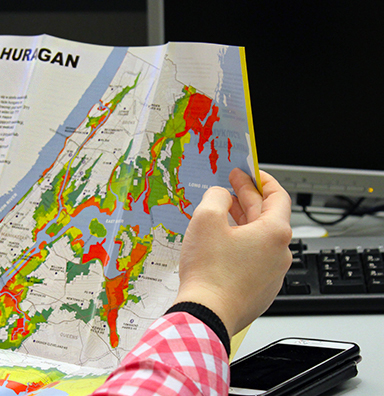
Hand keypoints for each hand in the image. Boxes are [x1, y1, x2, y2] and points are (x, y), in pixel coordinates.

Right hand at [174, 169, 291, 335]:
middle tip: (229, 187)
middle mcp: (280, 253)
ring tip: (220, 216)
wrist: (207, 314)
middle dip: (247, 199)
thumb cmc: (209, 272)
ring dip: (242, 224)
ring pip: (259, 240)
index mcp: (275, 232)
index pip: (278, 195)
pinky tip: (220, 246)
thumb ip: (217, 197)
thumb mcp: (206, 219)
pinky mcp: (261, 290)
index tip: (248, 172)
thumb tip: (222, 196)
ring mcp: (273, 274)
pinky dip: (240, 247)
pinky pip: (254, 260)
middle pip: (267, 217)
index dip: (261, 180)